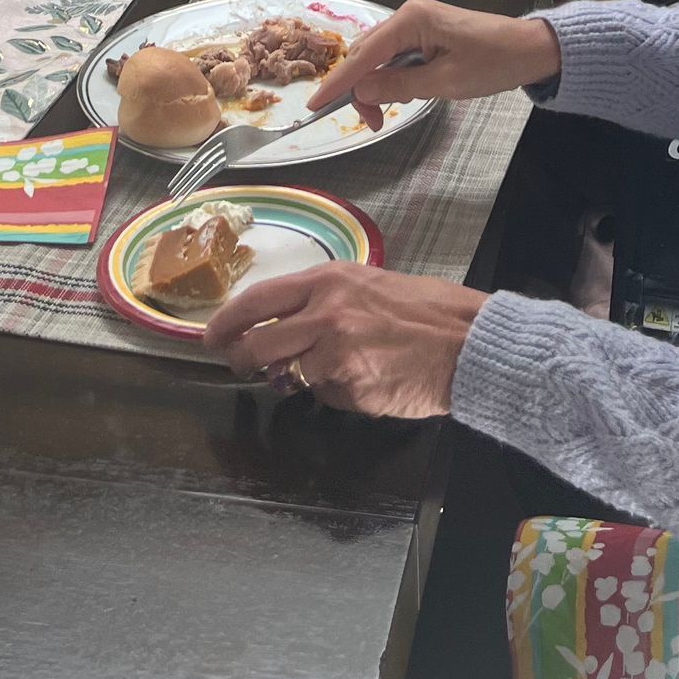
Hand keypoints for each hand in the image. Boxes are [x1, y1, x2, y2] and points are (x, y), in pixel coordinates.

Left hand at [208, 263, 486, 416]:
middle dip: (242, 360)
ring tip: (329, 370)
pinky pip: (325, 396)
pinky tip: (364, 382)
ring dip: (297, 379)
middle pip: (257, 346)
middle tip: (242, 365)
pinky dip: (334, 394)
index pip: (257, 300)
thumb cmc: (426, 311)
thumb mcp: (368, 286)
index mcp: (328, 281)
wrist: (467, 343)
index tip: (211, 335)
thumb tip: (284, 326)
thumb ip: (324, 302)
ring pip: (289, 376)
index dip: (226, 321)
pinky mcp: (350, 390)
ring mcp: (335, 355)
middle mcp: (325, 314)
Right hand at [308, 0, 558, 129]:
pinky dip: (391, 78)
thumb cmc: (494, 64)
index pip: (363, 54)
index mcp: (411, 19)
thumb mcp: (445, 83)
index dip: (338, 82)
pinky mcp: (424, 32)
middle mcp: (407, 14)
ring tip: (387, 114)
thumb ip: (399, 86)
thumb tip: (361, 91)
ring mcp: (415, 22)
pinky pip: (394, 56)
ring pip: (378, 56)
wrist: (531, 49)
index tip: (313, 104)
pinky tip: (401, 95)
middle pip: (366, 54)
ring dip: (376, 86)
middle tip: (373, 124)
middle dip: (360, 89)